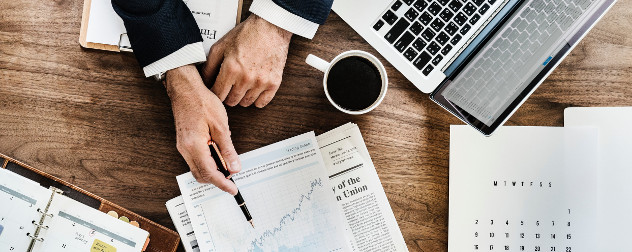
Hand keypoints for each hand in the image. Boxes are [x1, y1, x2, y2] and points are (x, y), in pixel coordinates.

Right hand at [165, 64, 241, 194]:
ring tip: (227, 163)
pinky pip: (195, 160)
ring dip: (213, 170)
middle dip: (217, 179)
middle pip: (201, 175)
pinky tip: (218, 154)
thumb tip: (234, 167)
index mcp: (194, 146)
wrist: (186, 89)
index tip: (232, 189)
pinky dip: (208, 162)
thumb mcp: (221, 126)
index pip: (209, 173)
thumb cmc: (202, 102)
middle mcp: (185, 149)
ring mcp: (182, 147)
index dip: (222, 184)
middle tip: (232, 176)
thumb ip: (228, 149)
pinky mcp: (184, 143)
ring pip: (198, 169)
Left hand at [201, 14, 291, 107]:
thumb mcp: (221, 46)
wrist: (271, 27)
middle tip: (229, 87)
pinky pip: (262, 103)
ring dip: (241, 97)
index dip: (215, 93)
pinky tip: (254, 90)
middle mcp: (246, 78)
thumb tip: (204, 81)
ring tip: (242, 86)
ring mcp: (261, 82)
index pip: (218, 94)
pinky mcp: (274, 83)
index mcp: (231, 69)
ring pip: (246, 103)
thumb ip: (209, 66)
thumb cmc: (246, 34)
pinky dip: (256, 99)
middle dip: (227, 96)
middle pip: (231, 101)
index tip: (217, 89)